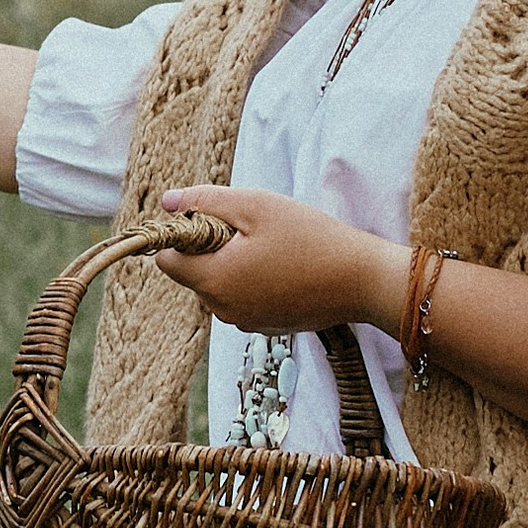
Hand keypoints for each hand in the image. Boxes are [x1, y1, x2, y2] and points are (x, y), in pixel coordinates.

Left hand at [152, 184, 404, 335]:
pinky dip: (253, 282)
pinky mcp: (264, 326)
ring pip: (218, 286)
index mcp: (214, 280)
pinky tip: (285, 269)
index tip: (213, 221)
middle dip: (211, 249)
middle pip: (193, 273)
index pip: (166, 260)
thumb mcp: (256, 205)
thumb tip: (168, 201)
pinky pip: (242, 299)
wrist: (361, 281)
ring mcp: (244, 322)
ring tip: (273, 249)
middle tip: (252, 231)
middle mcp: (222, 309)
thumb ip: (206, 201)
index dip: (182, 235)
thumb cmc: (310, 238)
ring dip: (233, 265)